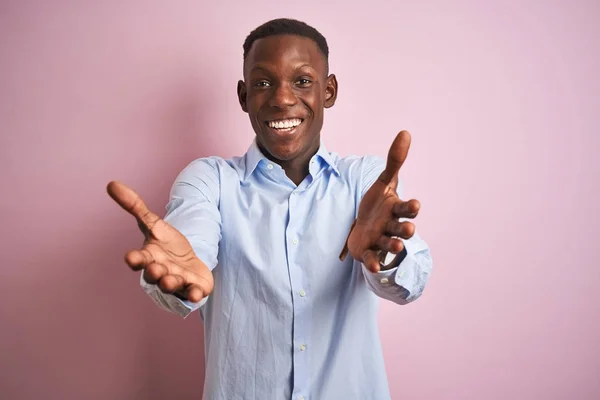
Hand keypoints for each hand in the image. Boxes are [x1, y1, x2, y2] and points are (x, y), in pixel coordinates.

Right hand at [107, 181, 213, 301]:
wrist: (189, 261)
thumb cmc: (167, 245)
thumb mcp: (154, 223)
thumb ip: (135, 206)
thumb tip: (112, 184)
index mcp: (149, 257)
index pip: (138, 260)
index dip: (134, 259)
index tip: (130, 257)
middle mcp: (160, 272)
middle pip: (154, 275)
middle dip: (154, 272)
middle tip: (156, 268)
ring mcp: (177, 282)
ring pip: (171, 285)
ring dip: (170, 283)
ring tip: (170, 280)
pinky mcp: (193, 288)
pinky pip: (192, 294)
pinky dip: (194, 294)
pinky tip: (196, 293)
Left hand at [344, 130, 420, 272]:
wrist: (363, 228)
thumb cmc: (378, 205)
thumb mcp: (384, 183)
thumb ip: (394, 162)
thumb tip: (405, 132)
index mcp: (396, 209)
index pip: (406, 208)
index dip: (410, 207)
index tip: (416, 205)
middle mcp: (391, 226)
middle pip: (401, 228)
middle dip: (406, 229)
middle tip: (410, 230)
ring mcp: (380, 240)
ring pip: (389, 244)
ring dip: (393, 246)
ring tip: (398, 246)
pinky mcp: (369, 252)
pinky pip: (373, 258)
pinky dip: (374, 262)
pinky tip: (374, 266)